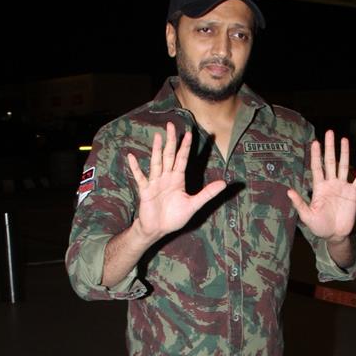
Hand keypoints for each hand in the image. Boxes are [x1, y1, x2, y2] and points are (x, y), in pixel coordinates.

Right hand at [127, 121, 225, 240]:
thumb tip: (224, 183)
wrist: (158, 229)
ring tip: (157, 136)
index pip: (182, 159)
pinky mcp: (145, 190)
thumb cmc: (174, 217)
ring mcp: (155, 183)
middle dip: (171, 141)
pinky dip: (135, 168)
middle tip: (171, 125)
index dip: (185, 147)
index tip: (189, 133)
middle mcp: (166, 178)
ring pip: (157, 163)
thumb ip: (207, 193)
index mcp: (178, 179)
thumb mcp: (193, 205)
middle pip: (169, 156)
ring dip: (156, 150)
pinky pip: (140, 177)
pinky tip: (131, 156)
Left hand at [287, 130, 355, 241]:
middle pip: (331, 162)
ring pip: (344, 166)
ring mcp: (342, 187)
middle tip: (330, 132)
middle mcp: (331, 183)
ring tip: (344, 139)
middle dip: (330, 147)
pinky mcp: (353, 193)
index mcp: (319, 188)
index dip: (316, 155)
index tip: (314, 142)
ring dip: (345, 153)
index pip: (317, 167)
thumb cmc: (319, 227)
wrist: (335, 235)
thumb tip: (288, 191)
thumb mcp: (307, 216)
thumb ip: (300, 204)